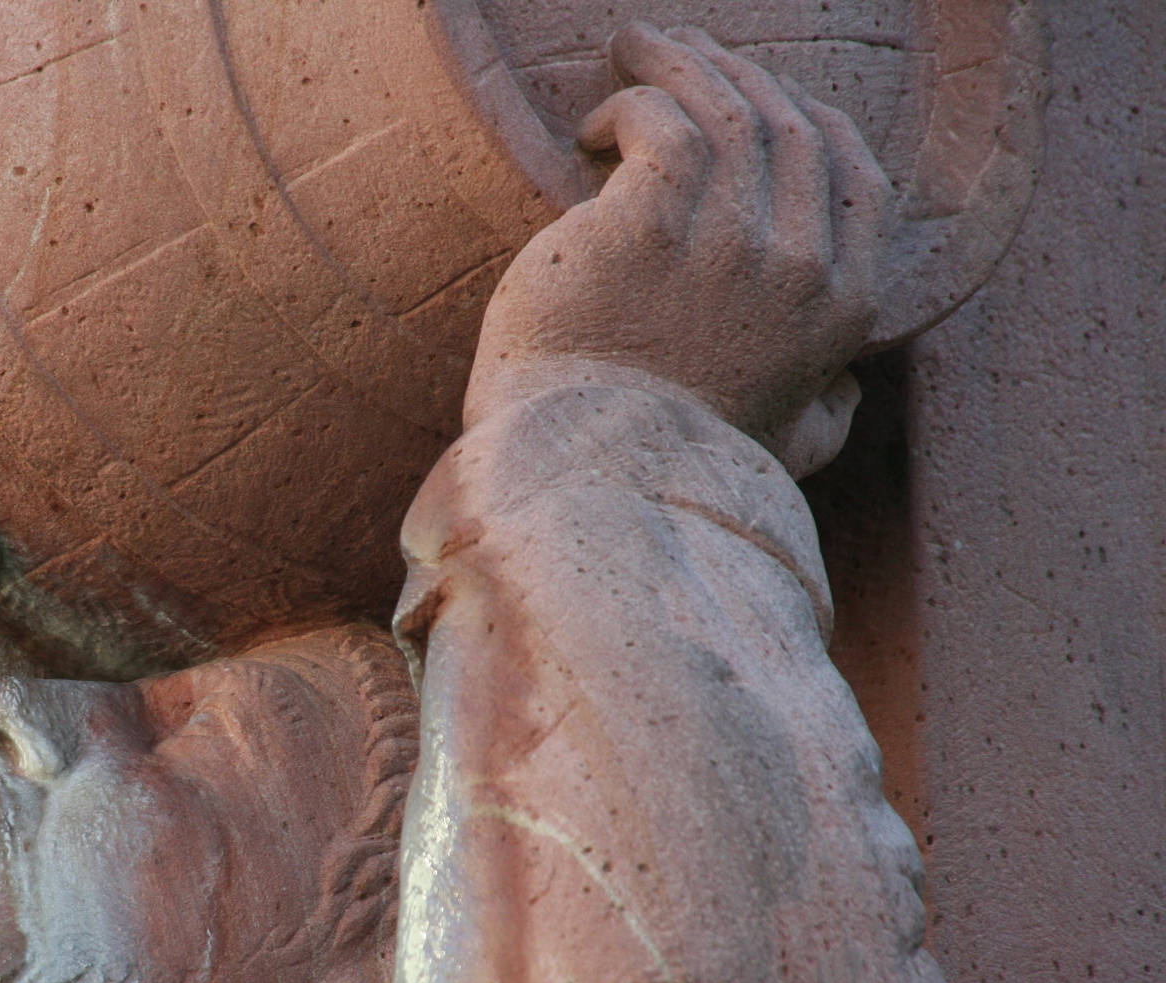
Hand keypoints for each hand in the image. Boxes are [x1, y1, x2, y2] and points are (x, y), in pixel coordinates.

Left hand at [465, 23, 892, 468]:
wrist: (586, 475)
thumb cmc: (666, 467)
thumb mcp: (782, 454)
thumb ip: (824, 418)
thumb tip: (846, 394)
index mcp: (839, 310)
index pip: (855, 178)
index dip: (813, 122)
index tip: (765, 101)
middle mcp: (798, 267)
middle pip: (791, 127)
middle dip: (738, 76)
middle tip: (679, 51)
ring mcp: (726, 242)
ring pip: (727, 108)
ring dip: (680, 64)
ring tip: (631, 48)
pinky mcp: (646, 225)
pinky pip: (659, 125)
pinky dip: (632, 106)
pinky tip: (594, 127)